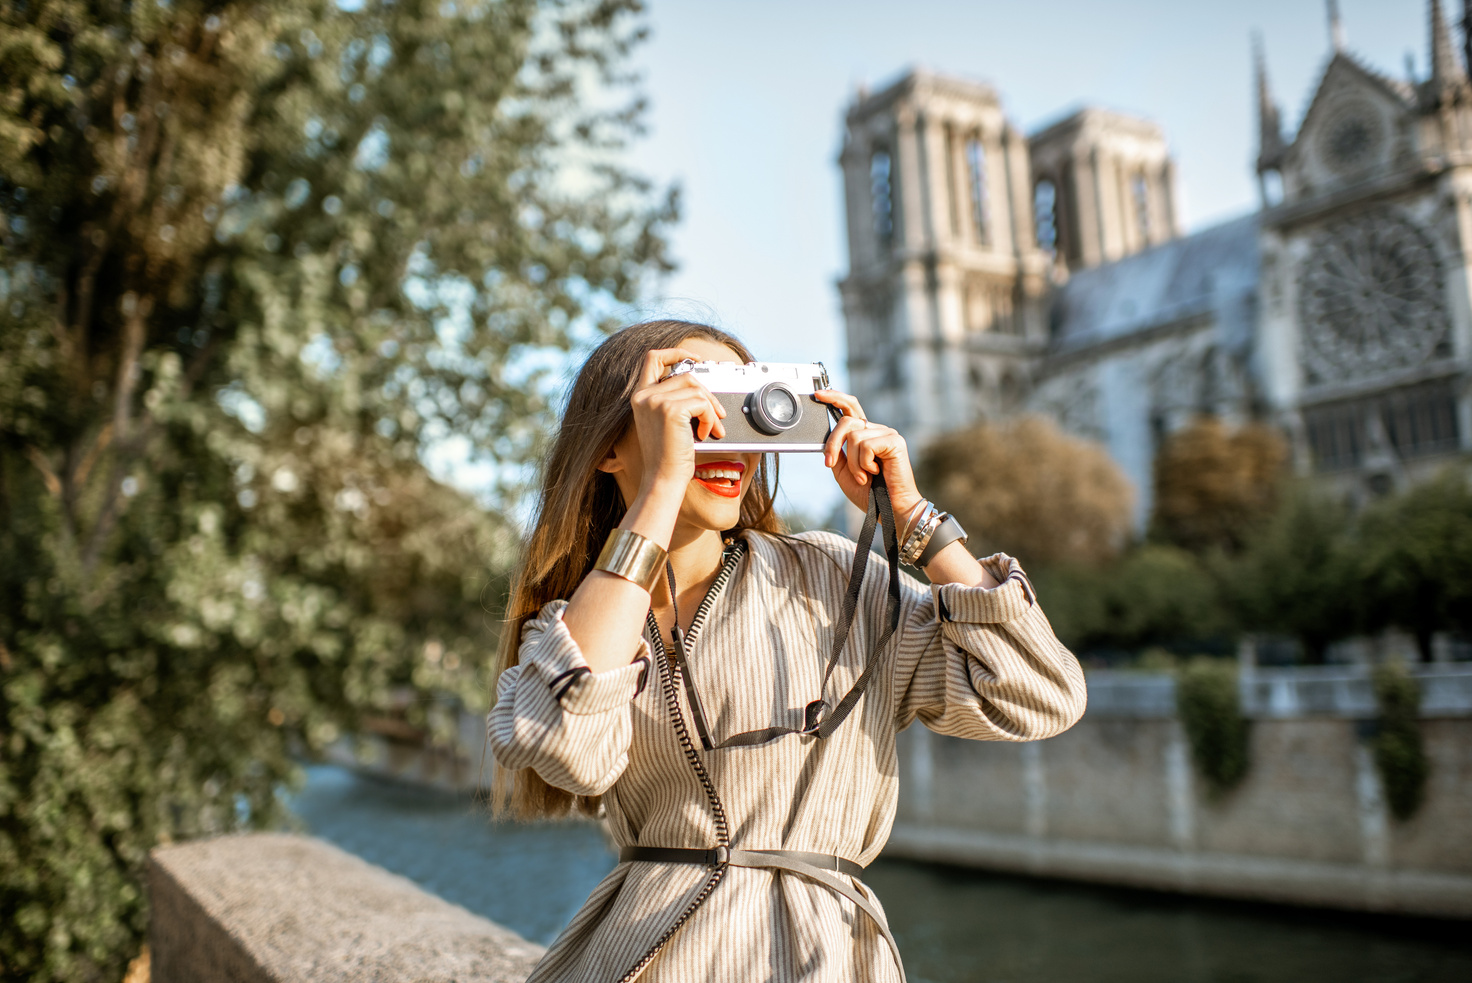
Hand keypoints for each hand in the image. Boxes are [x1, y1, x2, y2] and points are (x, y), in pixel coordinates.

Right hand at [628, 348, 726, 494]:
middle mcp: (644, 396)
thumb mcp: (667, 423)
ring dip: (712, 409)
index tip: (695, 357)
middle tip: (718, 415)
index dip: (676, 351)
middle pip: (687, 375)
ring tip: (712, 429)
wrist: (663, 479)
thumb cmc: (668, 457)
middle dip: (708, 394)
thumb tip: (702, 387)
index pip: (653, 358)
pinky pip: (703, 403)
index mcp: (640, 396)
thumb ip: (675, 400)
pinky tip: (705, 434)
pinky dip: (711, 419)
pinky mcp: (670, 410)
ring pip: (697, 389)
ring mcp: (655, 401)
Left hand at [813, 390, 923, 521]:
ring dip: (854, 463)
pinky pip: (866, 445)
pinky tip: (876, 472)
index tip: (818, 394)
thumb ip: (836, 452)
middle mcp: (877, 430)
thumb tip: (826, 437)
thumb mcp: (844, 471)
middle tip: (830, 462)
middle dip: (833, 443)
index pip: (850, 408)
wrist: (889, 510)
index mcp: (866, 434)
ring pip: (853, 436)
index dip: (835, 397)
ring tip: (864, 476)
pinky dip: (865, 463)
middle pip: (846, 421)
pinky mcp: (894, 441)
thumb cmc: (870, 493)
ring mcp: (887, 434)